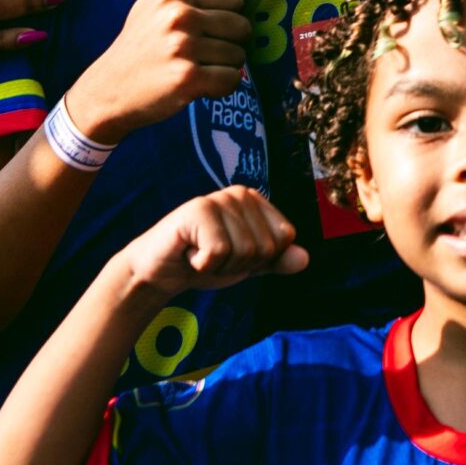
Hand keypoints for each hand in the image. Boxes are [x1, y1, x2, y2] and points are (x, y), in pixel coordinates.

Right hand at [64, 0, 248, 142]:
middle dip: (226, 44)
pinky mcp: (187, 79)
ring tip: (193, 67)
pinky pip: (232, 81)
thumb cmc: (138, 39)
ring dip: (223, 68)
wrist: (108, 89)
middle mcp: (179, 15)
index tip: (196, 29)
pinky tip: (196, 86)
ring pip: (239, 56)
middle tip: (195, 52)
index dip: (222, 18)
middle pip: (242, 28)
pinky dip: (220, 88)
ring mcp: (183, 47)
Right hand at [117, 187, 306, 298]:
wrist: (160, 272)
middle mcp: (240, 193)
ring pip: (245, 251)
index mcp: (256, 200)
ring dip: (220, 265)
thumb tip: (305, 259)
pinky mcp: (198, 209)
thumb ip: (276, 260)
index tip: (233, 255)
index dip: (260, 259)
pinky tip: (189, 252)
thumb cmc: (205, 262)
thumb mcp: (247, 265)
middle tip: (212, 256)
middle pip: (265, 247)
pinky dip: (203, 263)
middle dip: (239, 265)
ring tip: (200, 253)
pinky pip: (219, 252)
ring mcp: (219, 198)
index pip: (285, 238)